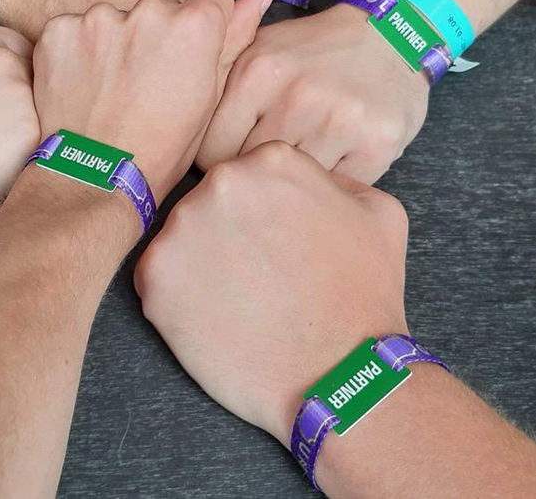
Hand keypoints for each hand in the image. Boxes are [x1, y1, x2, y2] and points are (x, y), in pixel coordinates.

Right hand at [0, 24, 39, 241]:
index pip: (18, 45)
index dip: (21, 70)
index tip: (15, 92)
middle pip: (37, 73)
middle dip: (32, 95)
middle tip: (11, 126)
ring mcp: (18, 91)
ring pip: (46, 105)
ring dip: (37, 122)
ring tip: (4, 150)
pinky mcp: (31, 127)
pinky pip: (45, 135)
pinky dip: (35, 150)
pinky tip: (9, 164)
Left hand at [31, 0, 271, 200]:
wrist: (95, 178)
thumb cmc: (158, 150)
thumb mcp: (209, 100)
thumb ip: (233, 39)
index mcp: (194, 27)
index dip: (203, 20)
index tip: (186, 47)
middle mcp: (148, 12)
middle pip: (158, 8)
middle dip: (153, 35)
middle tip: (143, 81)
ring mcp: (98, 19)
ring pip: (115, 19)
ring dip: (114, 43)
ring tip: (111, 88)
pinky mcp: (60, 31)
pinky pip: (75, 29)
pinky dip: (78, 52)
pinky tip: (84, 85)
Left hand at [134, 141, 408, 446]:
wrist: (339, 374)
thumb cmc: (363, 295)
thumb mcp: (380, 212)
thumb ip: (339, 180)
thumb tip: (314, 180)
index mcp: (270, 160)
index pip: (251, 174)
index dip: (263, 212)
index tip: (274, 242)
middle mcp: (221, 182)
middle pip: (213, 199)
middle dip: (229, 230)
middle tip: (255, 273)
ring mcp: (182, 227)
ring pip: (183, 235)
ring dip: (201, 261)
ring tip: (236, 298)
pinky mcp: (154, 275)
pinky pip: (157, 275)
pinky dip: (178, 295)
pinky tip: (213, 316)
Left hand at [197, 4, 429, 184]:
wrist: (392, 32)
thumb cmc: (314, 49)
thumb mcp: (260, 48)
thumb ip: (217, 78)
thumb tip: (176, 112)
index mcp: (257, 73)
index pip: (211, 152)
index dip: (218, 162)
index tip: (233, 159)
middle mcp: (296, 97)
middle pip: (249, 173)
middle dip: (253, 176)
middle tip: (265, 169)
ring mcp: (340, 122)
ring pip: (293, 188)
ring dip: (292, 186)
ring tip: (298, 168)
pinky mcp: (377, 143)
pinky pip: (335, 191)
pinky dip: (329, 188)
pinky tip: (331, 165)